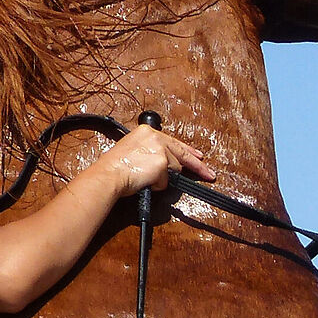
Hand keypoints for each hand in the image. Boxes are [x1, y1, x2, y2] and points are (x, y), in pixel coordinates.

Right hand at [96, 127, 214, 196]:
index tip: (198, 156)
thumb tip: (163, 163)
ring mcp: (161, 149)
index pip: (173, 141)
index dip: (187, 151)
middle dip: (197, 166)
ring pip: (174, 169)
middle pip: (182, 154)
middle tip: (209, 174)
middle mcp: (156, 137)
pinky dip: (158, 185)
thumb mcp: (132, 150)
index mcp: (147, 132)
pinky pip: (166, 181)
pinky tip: (146, 182)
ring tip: (145, 179)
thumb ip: (149, 151)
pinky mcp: (163, 163)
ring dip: (163, 178)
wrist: (109, 175)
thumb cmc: (115, 167)